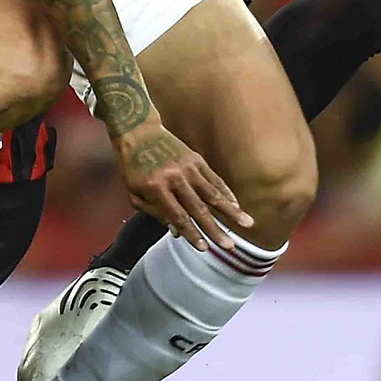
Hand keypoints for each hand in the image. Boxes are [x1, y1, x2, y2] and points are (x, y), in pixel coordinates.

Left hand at [110, 119, 253, 251]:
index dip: (192, 234)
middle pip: (199, 208)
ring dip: (231, 211)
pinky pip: (214, 179)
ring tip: (247, 224)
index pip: (178, 216)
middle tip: (229, 246)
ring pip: (213, 194)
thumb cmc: (133, 167)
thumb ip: (155, 213)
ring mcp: (188, 167)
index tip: (205, 248)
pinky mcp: (196, 159)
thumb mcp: (135, 193)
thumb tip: (177, 232)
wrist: (138, 132)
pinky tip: (237, 205)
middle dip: (215, 230)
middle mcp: (175, 178)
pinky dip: (227, 193)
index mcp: (156, 188)